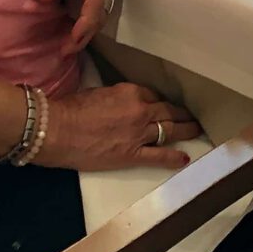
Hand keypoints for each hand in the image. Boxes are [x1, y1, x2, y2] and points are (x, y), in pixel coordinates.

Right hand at [37, 82, 201, 170]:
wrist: (56, 130)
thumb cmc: (69, 109)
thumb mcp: (97, 93)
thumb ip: (116, 98)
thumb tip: (122, 106)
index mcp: (130, 92)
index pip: (152, 96)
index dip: (158, 102)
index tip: (162, 106)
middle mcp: (140, 111)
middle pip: (167, 111)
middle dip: (181, 113)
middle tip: (192, 116)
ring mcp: (138, 134)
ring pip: (170, 129)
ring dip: (186, 130)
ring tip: (196, 130)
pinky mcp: (132, 155)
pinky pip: (159, 156)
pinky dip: (173, 157)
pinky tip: (184, 158)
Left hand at [38, 0, 117, 56]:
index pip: (94, 5)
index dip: (83, 27)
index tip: (69, 43)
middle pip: (100, 13)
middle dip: (84, 35)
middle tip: (64, 52)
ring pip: (100, 11)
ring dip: (86, 30)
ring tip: (68, 46)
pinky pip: (97, 4)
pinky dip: (87, 19)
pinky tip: (73, 29)